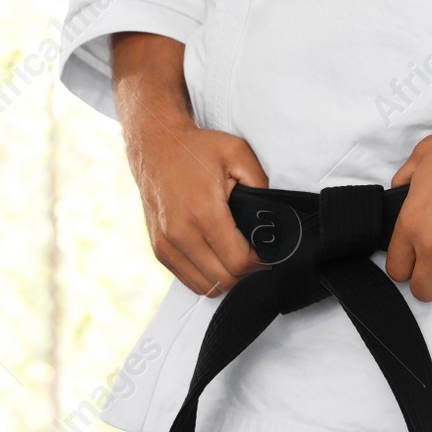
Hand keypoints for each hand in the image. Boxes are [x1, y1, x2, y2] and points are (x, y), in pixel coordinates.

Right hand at [123, 119, 269, 296]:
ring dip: (227, 278)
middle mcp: (180, 233)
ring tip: (236, 256)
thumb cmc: (196, 149)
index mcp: (202, 212)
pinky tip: (217, 258)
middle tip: (255, 255)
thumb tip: (275, 218)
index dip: (259, 262)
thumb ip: (261, 185)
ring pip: (207, 287)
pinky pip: (190, 281)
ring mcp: (166, 244)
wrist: (155, 145)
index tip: (266, 251)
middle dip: (246, 273)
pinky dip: (208, 277)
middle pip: (225, 280)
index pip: (238, 262)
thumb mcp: (237, 153)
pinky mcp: (159, 250)